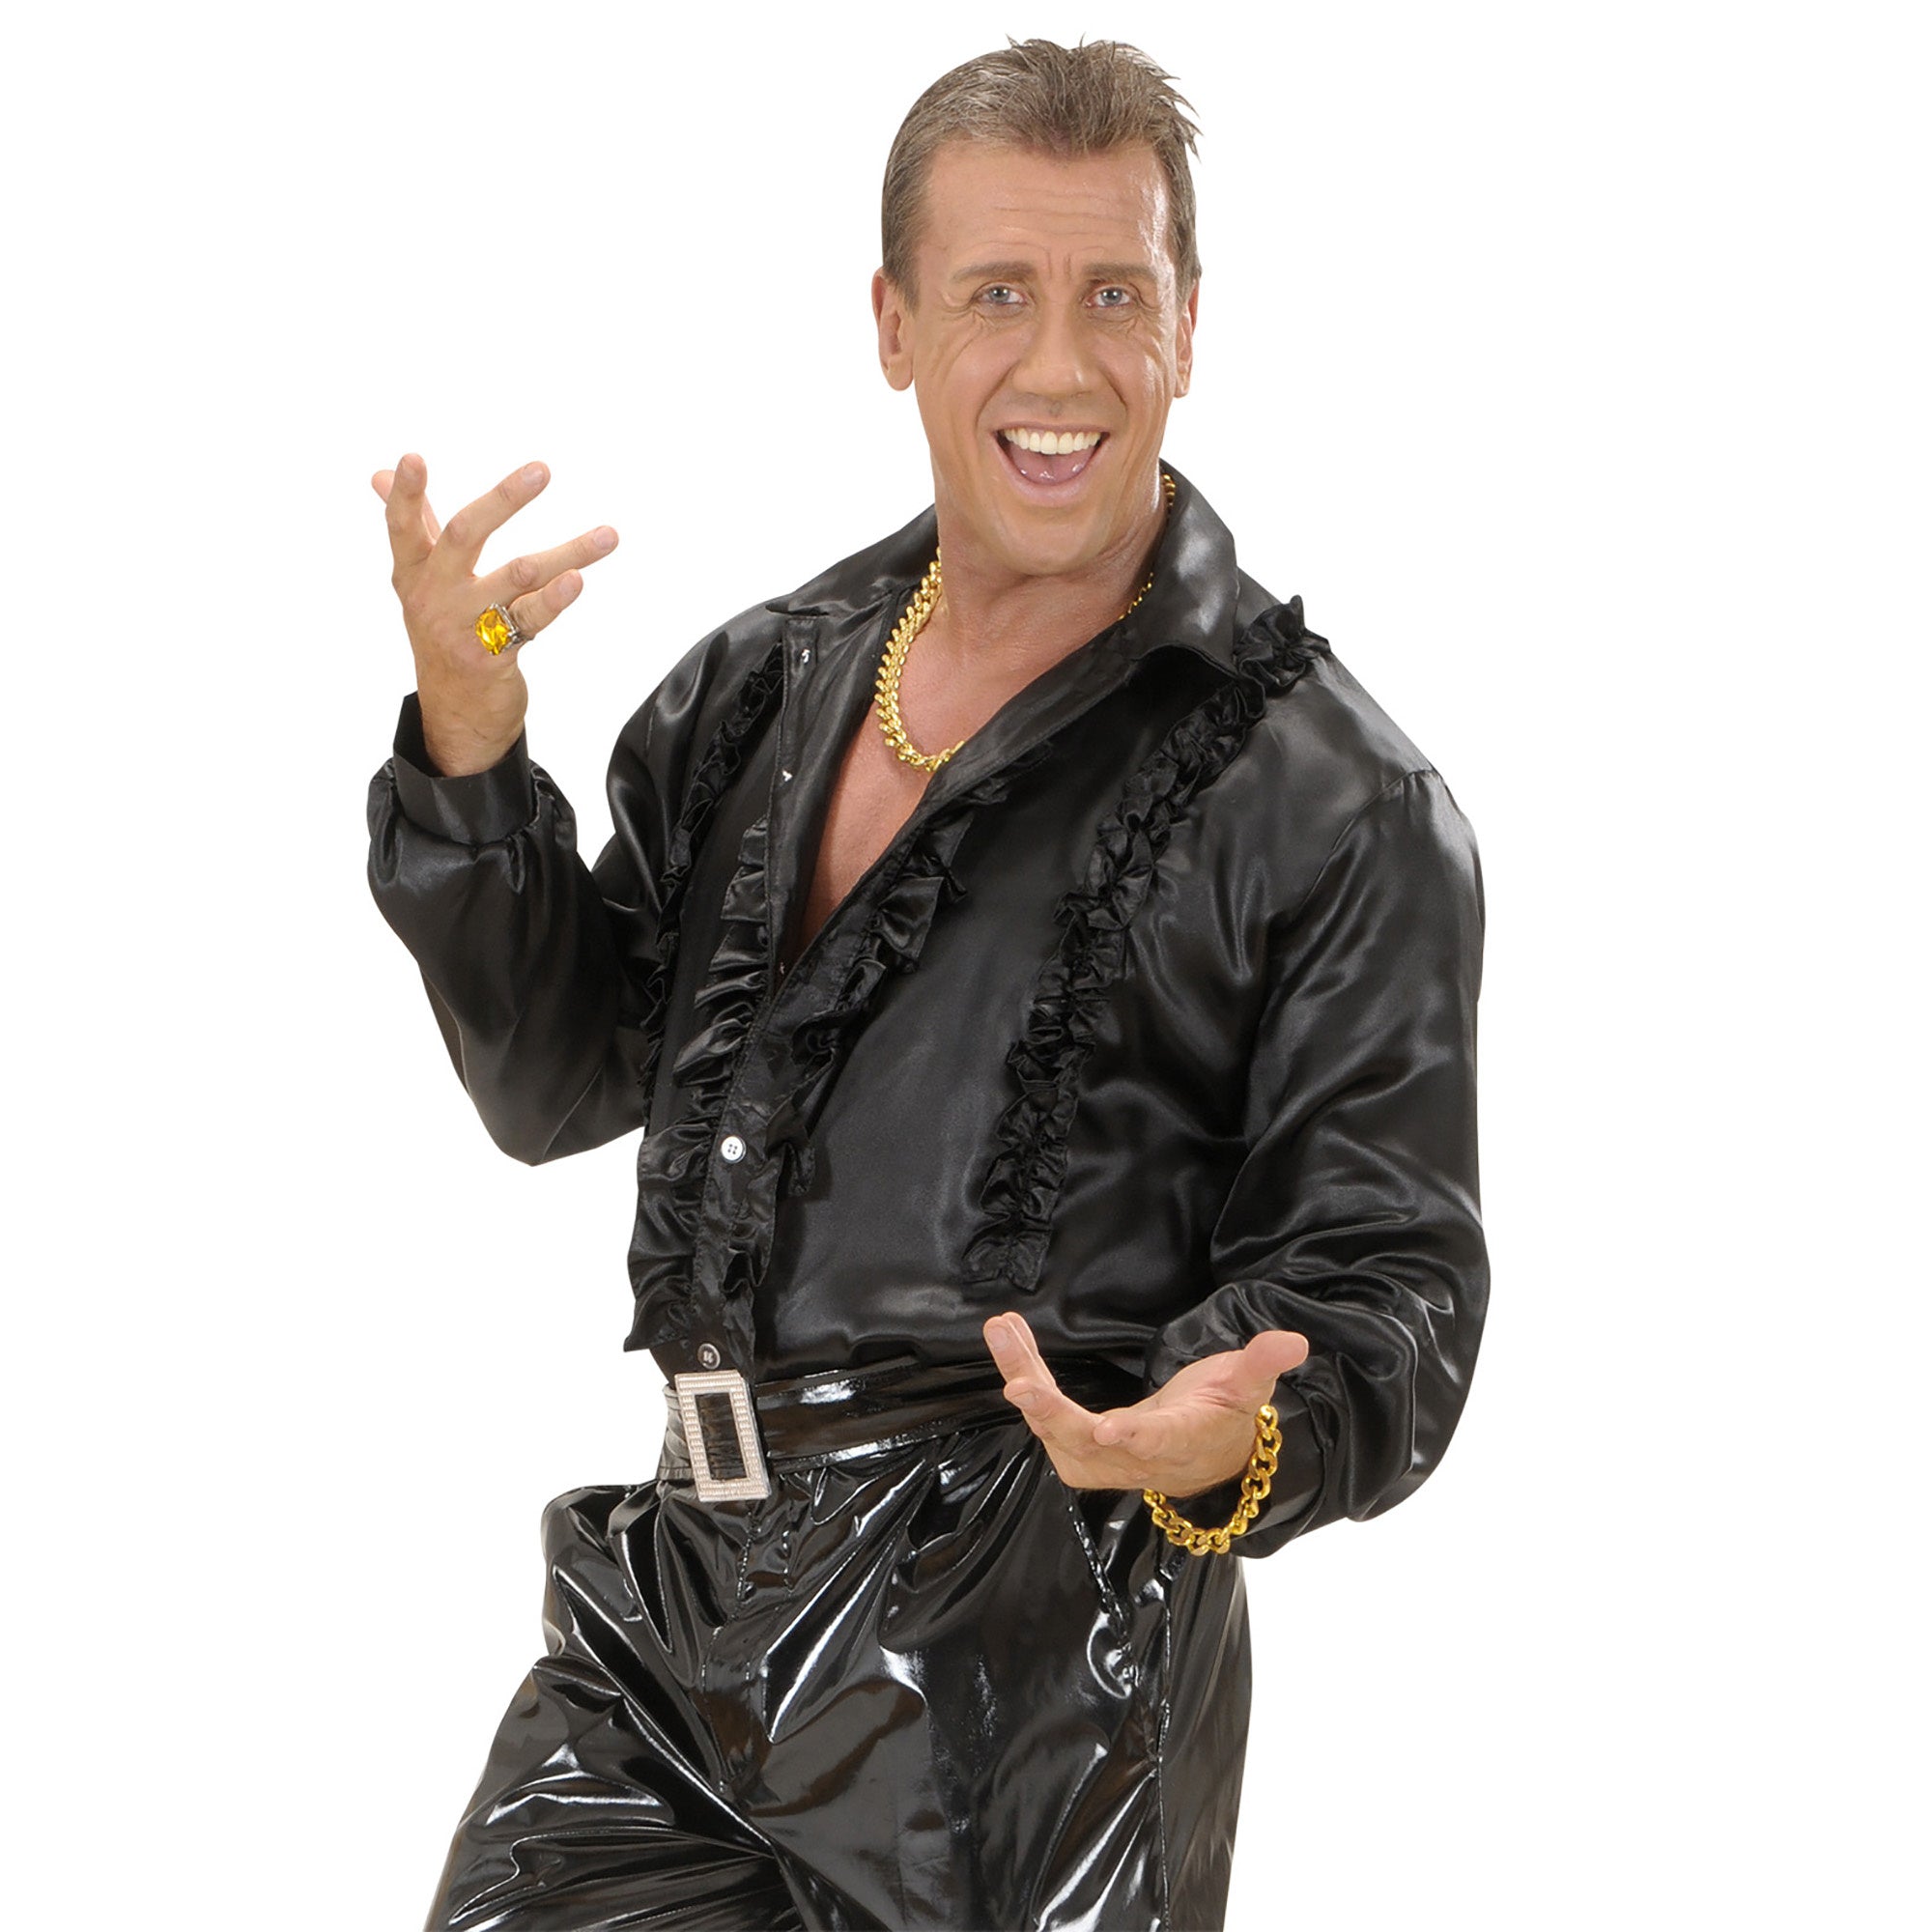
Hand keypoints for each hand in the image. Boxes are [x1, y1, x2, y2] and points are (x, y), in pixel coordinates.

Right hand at [372, 454, 618, 775]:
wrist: (456, 714)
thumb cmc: (444, 633)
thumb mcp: (421, 583)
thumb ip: (415, 528)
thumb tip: (381, 476)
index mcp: (413, 574)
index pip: (404, 528)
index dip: (406, 495)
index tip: (412, 457)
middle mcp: (433, 597)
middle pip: (465, 537)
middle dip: (503, 500)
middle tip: (542, 471)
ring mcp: (462, 627)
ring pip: (518, 575)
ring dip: (568, 553)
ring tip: (608, 536)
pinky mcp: (491, 656)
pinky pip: (528, 620)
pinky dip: (555, 600)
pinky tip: (578, 580)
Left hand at [982, 1312, 1308, 1496]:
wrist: (1201, 1457)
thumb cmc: (1223, 1416)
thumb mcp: (1246, 1387)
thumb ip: (1262, 1364)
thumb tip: (1295, 1341)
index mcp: (1181, 1441)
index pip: (1159, 1442)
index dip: (1134, 1438)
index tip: (1108, 1429)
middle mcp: (1136, 1458)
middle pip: (1086, 1442)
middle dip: (1051, 1412)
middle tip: (1019, 1382)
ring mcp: (1102, 1457)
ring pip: (1054, 1427)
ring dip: (1025, 1378)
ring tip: (1003, 1332)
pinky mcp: (1078, 1448)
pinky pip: (1045, 1415)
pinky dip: (1024, 1376)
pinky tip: (1010, 1339)